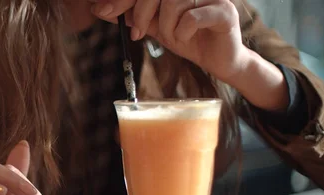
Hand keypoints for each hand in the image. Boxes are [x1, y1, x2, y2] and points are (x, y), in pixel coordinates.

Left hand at [90, 0, 251, 81]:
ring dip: (165, 26)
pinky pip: (193, 17)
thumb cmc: (187, 37)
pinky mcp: (225, 12)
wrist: (218, 60)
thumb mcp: (153, 26)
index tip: (103, 11)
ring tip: (172, 37)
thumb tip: (99, 8)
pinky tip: (186, 38)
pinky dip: (183, 31)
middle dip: (140, 12)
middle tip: (137, 33)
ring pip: (174, 2)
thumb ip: (131, 16)